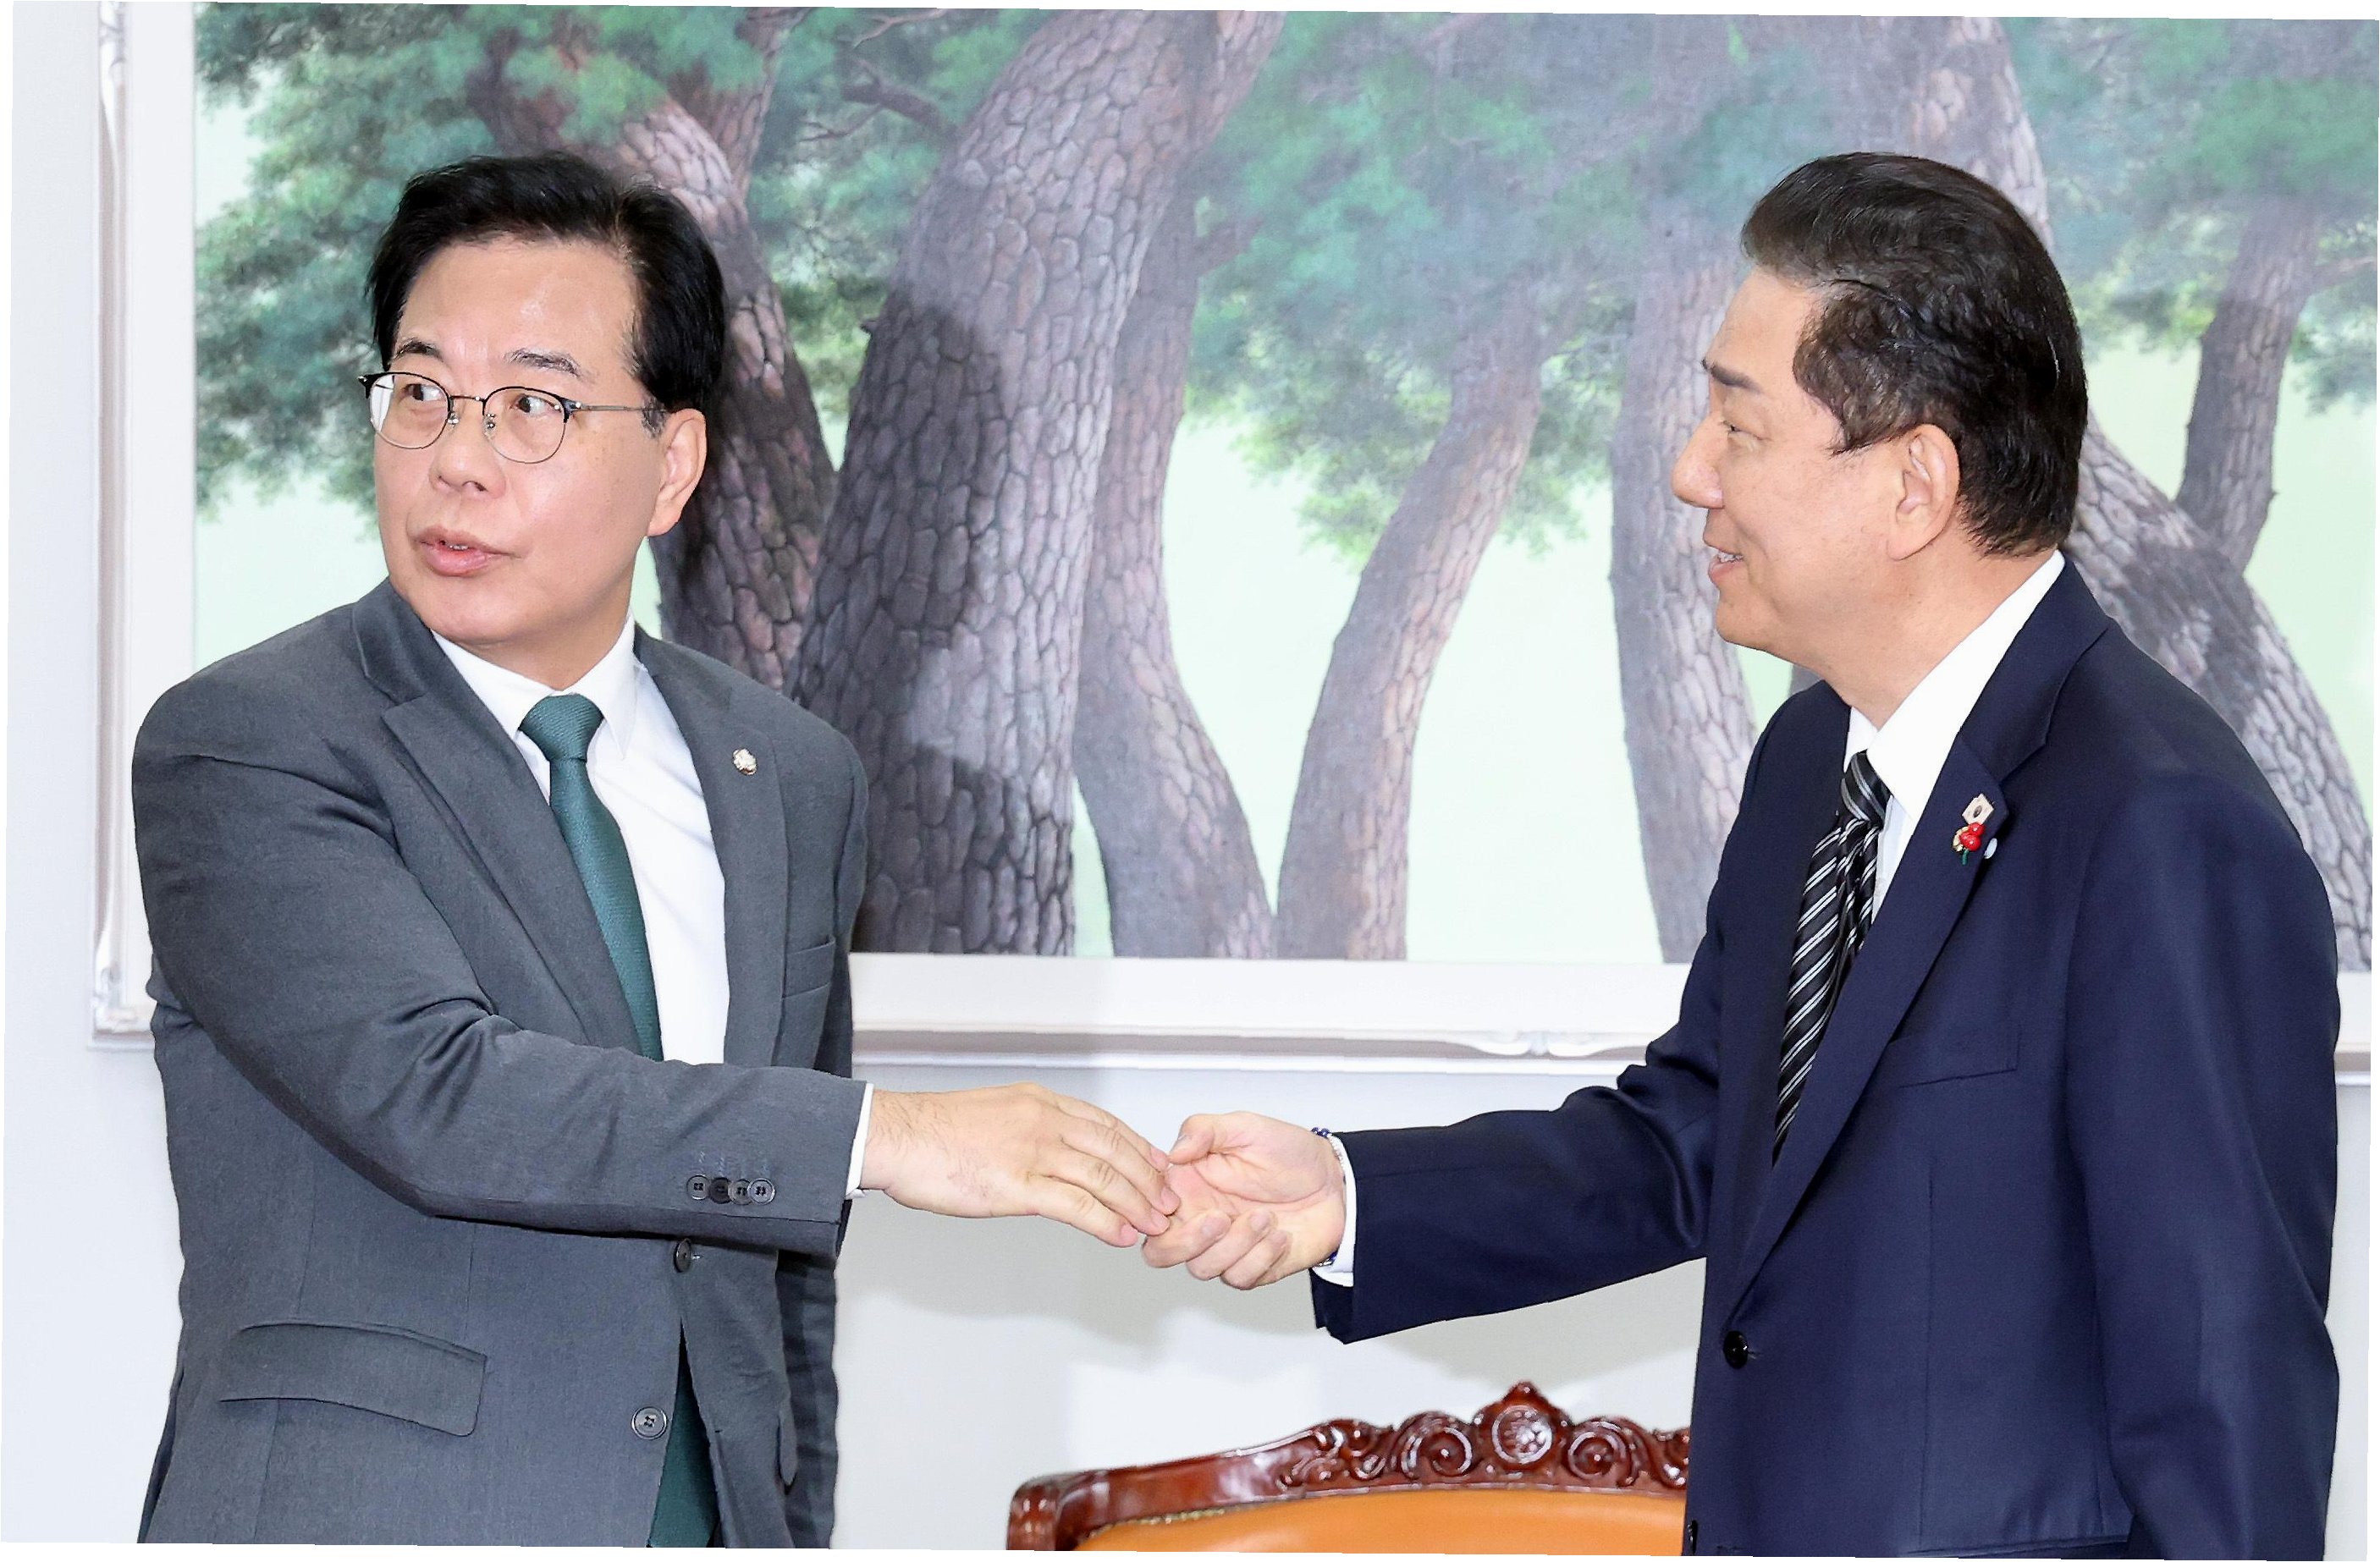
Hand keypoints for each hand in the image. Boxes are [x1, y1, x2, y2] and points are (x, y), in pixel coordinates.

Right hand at [859, 1084, 1177, 1246]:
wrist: (897, 1136)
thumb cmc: (934, 1131)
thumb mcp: (994, 1113)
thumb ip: (1028, 1128)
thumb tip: (1050, 1152)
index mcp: (1040, 1102)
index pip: (1106, 1124)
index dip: (1139, 1148)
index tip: (1159, 1167)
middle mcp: (1044, 1121)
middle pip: (1114, 1150)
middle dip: (1148, 1178)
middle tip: (1170, 1201)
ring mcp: (1032, 1152)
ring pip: (1102, 1177)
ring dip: (1135, 1203)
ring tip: (1156, 1224)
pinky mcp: (1017, 1185)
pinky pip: (1074, 1205)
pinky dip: (1104, 1221)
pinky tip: (1120, 1234)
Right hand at [1143, 1112, 1345, 1288]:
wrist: (1337, 1183)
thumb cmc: (1291, 1154)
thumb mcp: (1246, 1127)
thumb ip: (1203, 1131)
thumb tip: (1172, 1151)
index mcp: (1190, 1187)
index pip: (1149, 1212)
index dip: (1152, 1214)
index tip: (1176, 1203)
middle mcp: (1201, 1220)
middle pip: (1161, 1253)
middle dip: (1186, 1242)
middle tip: (1220, 1218)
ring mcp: (1226, 1247)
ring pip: (1202, 1268)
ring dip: (1235, 1245)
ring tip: (1266, 1217)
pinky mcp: (1252, 1267)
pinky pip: (1239, 1278)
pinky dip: (1260, 1258)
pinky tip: (1280, 1235)